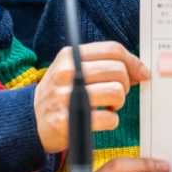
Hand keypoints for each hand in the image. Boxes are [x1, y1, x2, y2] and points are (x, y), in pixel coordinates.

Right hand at [33, 42, 149, 153]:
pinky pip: (108, 118)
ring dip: (118, 103)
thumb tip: (140, 70)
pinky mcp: (68, 121)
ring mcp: (67, 97)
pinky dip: (111, 121)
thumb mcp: (73, 69)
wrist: (31, 119)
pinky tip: (101, 120)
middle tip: (117, 93)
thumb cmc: (60, 92)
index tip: (141, 73)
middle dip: (125, 84)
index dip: (133, 61)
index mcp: (70, 55)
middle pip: (117, 70)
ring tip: (108, 106)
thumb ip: (103, 64)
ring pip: (116, 93)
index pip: (112, 49)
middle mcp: (68, 73)